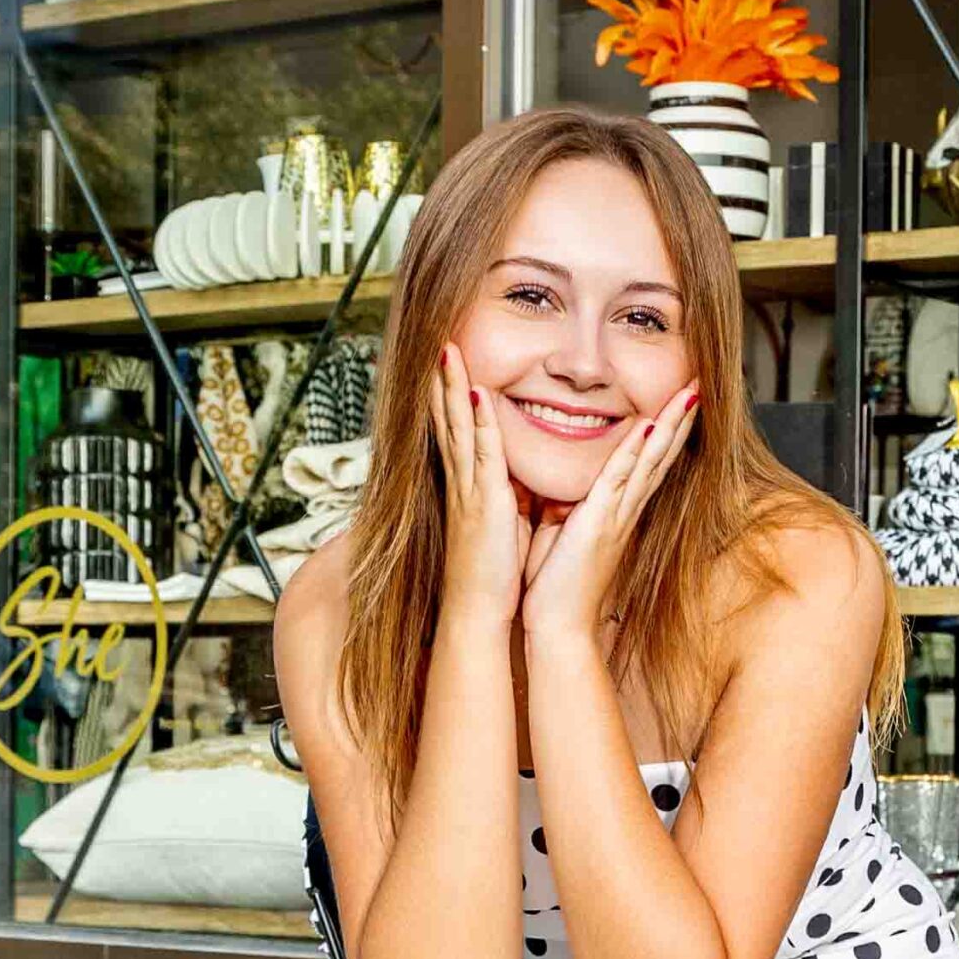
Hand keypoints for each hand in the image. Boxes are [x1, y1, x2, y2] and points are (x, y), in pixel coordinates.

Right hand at [429, 344, 531, 627]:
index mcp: (468, 490)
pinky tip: (475, 391)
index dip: (450, 400)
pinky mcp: (484, 502)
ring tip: (447, 351)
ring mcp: (470, 491)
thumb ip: (505, 502)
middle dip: (443, 382)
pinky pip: (481, 452)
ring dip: (452, 387)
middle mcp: (462, 485)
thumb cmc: (491, 580)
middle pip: (449, 421)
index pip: (457, 435)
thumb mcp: (500, 530)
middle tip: (441, 344)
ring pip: (459, 427)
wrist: (477, 615)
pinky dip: (478, 420)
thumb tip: (518, 486)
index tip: (449, 368)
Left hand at [519, 381, 698, 642]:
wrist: (558, 627)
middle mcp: (624, 513)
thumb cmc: (556, 588)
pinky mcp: (599, 523)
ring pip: (650, 461)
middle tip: (698, 386)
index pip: (646, 466)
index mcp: (616, 515)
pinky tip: (650, 425)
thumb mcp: (561, 535)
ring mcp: (616, 517)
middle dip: (679, 420)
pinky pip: (620, 479)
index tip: (678, 403)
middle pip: (660, 457)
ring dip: (670, 425)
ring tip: (689, 393)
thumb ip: (567, 509)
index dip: (664, 433)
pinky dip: (636, 452)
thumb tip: (561, 491)